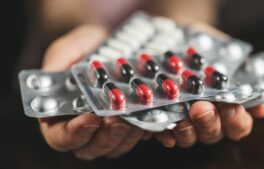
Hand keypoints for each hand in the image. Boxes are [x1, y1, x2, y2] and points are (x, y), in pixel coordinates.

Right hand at [40, 25, 146, 159]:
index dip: (74, 134)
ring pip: (120, 144)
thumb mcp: (67, 51)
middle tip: (117, 118)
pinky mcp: (136, 121)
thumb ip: (56, 69)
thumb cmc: (88, 45)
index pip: (62, 137)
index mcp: (64, 114)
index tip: (90, 119)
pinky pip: (145, 136)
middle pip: (94, 147)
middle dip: (107, 136)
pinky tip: (163, 130)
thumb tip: (48, 94)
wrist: (116, 35)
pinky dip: (154, 134)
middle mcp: (89, 125)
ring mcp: (114, 126)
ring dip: (130, 134)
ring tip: (138, 116)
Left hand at [155, 23, 263, 147]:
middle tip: (201, 107)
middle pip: (213, 133)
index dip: (236, 119)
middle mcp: (207, 120)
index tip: (230, 105)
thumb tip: (258, 94)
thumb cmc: (206, 51)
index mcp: (227, 109)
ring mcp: (185, 122)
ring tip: (182, 116)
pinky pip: (164, 134)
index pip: (238, 125)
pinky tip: (164, 128)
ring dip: (186, 129)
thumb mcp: (225, 55)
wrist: (179, 41)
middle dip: (208, 121)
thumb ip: (242, 73)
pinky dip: (164, 133)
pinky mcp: (164, 120)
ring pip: (188, 137)